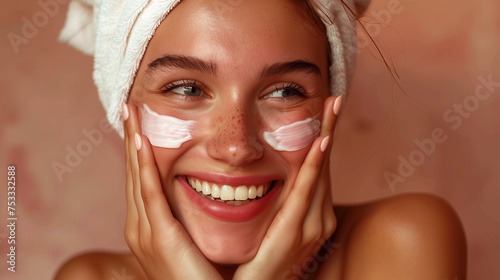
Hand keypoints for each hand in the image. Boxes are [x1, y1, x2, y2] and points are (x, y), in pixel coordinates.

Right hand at [122, 103, 221, 279]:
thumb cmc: (204, 276)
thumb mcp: (193, 239)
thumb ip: (191, 217)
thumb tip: (206, 193)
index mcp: (149, 227)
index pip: (142, 179)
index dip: (139, 150)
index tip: (140, 122)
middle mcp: (140, 227)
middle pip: (134, 173)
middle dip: (131, 139)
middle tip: (129, 108)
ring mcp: (146, 232)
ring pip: (138, 177)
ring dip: (134, 143)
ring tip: (131, 113)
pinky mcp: (160, 237)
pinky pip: (150, 195)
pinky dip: (144, 167)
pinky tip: (142, 142)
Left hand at [234, 96, 339, 279]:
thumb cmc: (258, 262)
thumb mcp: (270, 226)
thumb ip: (275, 203)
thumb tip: (262, 177)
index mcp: (310, 214)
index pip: (317, 169)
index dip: (324, 138)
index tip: (326, 110)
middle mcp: (317, 218)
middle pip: (324, 166)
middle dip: (330, 130)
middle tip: (335, 98)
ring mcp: (310, 226)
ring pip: (319, 173)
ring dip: (326, 137)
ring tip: (332, 108)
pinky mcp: (295, 233)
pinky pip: (305, 193)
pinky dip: (315, 167)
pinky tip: (320, 143)